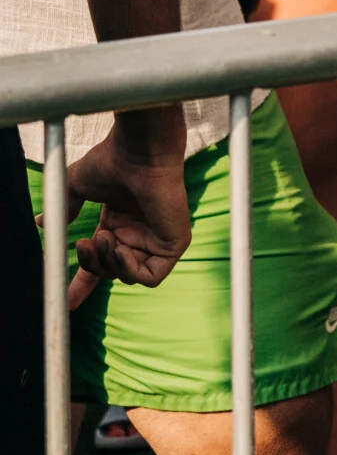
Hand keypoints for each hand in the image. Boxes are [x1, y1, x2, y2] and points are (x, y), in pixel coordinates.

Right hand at [61, 118, 190, 306]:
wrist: (138, 152)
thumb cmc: (111, 162)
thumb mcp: (76, 186)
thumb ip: (63, 209)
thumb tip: (42, 223)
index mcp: (119, 222)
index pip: (102, 261)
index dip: (84, 283)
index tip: (67, 302)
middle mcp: (138, 232)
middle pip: (110, 271)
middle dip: (92, 266)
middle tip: (83, 245)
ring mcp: (157, 239)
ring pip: (127, 275)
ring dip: (108, 264)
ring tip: (103, 237)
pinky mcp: (175, 243)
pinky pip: (151, 277)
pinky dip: (131, 271)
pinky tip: (121, 250)